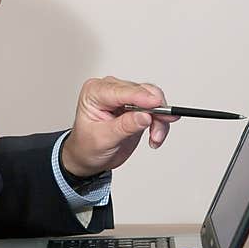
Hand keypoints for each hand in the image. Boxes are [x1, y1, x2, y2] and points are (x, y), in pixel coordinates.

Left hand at [61, 76, 179, 176]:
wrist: (88, 157)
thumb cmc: (87, 146)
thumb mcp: (103, 139)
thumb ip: (124, 126)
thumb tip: (145, 116)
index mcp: (94, 92)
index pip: (121, 91)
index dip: (141, 96)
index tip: (157, 103)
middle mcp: (110, 90)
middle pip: (141, 91)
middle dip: (154, 109)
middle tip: (161, 125)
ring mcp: (125, 97)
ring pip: (153, 99)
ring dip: (159, 118)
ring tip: (155, 137)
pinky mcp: (137, 107)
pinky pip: (156, 110)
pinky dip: (160, 123)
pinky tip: (155, 137)